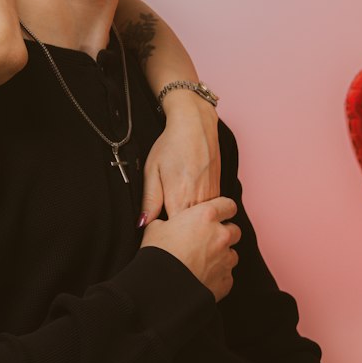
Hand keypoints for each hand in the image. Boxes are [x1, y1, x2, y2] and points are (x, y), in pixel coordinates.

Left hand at [141, 91, 220, 222]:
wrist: (196, 125)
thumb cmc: (171, 146)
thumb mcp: (152, 171)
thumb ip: (149, 200)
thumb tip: (143, 224)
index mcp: (179, 199)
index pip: (174, 231)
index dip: (167, 236)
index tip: (159, 234)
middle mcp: (199, 201)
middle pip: (191, 230)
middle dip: (180, 234)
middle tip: (169, 232)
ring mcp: (212, 196)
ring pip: (203, 221)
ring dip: (192, 224)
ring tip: (181, 221)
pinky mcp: (219, 190)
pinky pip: (210, 210)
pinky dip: (202, 213)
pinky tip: (191, 208)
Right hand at [141, 197, 238, 300]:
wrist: (161, 287)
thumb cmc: (157, 253)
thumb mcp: (155, 228)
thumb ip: (167, 222)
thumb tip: (165, 224)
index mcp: (206, 216)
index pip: (228, 206)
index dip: (223, 209)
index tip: (218, 215)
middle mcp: (221, 235)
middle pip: (234, 230)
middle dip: (223, 234)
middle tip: (206, 241)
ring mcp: (226, 259)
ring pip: (232, 254)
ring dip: (221, 256)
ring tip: (202, 262)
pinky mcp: (226, 281)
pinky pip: (226, 276)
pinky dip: (217, 276)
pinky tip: (201, 277)